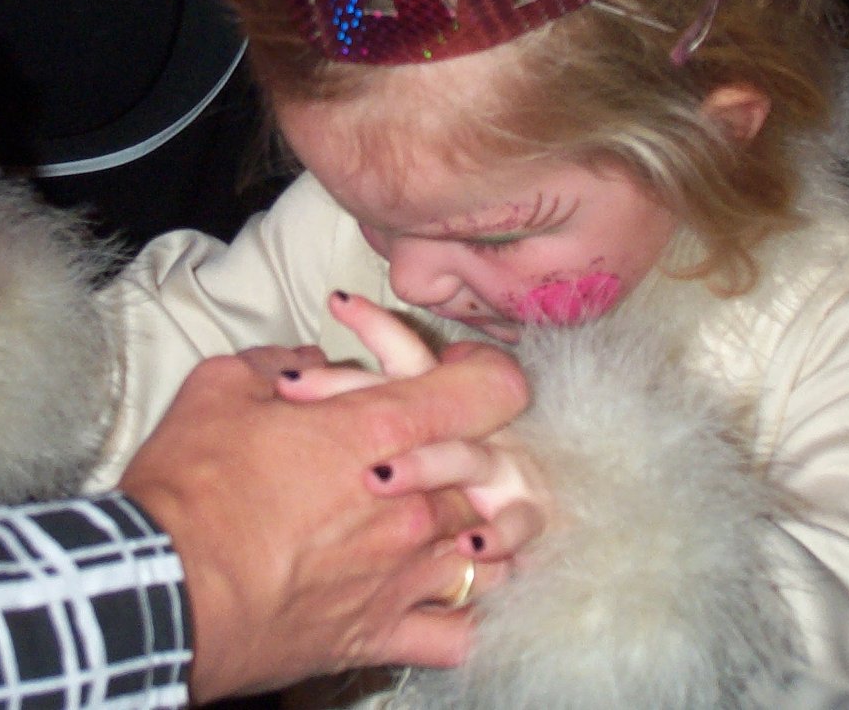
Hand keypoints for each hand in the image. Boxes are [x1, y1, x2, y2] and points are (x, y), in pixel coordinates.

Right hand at [119, 344, 529, 702]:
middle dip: (467, 453)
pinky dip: (465, 612)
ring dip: (470, 528)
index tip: (458, 379)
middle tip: (425, 450)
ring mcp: (405, 574)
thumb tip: (308, 363)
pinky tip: (446, 596)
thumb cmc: (189, 489)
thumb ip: (278, 363)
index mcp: (383, 430)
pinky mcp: (381, 634)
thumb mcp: (223, 389)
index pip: (493, 391)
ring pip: (489, 549)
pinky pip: (461, 632)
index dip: (481, 376)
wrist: (159, 588)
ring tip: (436, 520)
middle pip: (492, 469)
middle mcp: (413, 505)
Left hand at [279, 294, 552, 563]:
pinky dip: (496, 534)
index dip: (373, 325)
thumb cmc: (477, 474)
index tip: (335, 301)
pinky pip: (515, 521)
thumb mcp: (428, 433)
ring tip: (376, 479)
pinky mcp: (527, 510)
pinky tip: (470, 546)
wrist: (555, 509)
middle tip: (293, 387)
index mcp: (442, 405)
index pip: (405, 354)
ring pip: (463, 457)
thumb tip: (307, 381)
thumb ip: (378, 410)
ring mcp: (502, 465)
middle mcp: (471, 426)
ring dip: (423, 465)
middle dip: (354, 390)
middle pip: (414, 398)